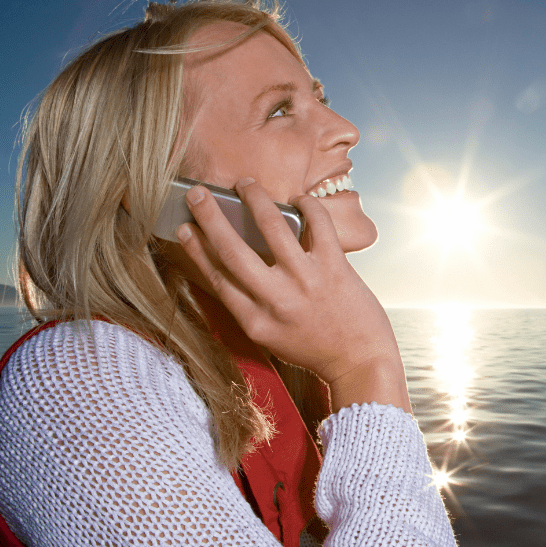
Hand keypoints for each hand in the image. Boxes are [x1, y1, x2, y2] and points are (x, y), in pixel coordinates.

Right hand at [176, 178, 410, 410]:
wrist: (360, 362)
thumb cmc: (315, 348)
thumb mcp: (271, 337)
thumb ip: (251, 305)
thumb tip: (235, 262)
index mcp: (255, 321)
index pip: (216, 278)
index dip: (196, 249)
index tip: (184, 228)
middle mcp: (276, 299)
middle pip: (231, 249)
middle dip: (208, 216)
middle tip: (196, 193)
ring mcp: (305, 280)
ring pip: (270, 226)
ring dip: (254, 198)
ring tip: (246, 184)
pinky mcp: (334, 267)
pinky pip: (317, 223)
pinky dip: (307, 204)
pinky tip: (298, 199)